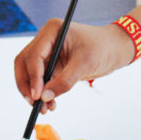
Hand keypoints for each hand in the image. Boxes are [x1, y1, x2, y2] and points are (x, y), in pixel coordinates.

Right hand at [13, 20, 135, 108]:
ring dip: (34, 91)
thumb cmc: (103, 48)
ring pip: (30, 73)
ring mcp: (47, 51)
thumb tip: (44, 98)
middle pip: (25, 63)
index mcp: (52, 30)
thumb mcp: (84, 64)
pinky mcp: (52, 64)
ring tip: (44, 109)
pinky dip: (43, 92)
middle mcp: (46, 39)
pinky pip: (41, 80)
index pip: (34, 55)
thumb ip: (64, 81)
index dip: (33, 77)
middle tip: (34, 103)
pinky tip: (50, 104)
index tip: (37, 96)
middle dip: (27, 85)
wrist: (115, 49)